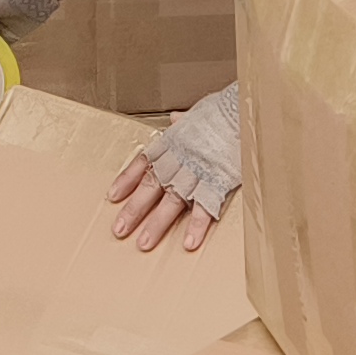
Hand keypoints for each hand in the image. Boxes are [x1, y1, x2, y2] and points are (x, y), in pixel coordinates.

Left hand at [109, 83, 240, 252]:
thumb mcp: (199, 112)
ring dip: (157, 223)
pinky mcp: (218, 181)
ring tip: (144, 243)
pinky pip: (204, 206)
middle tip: (119, 230)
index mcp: (173, 141)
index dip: (127, 180)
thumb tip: (176, 118)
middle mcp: (179, 158)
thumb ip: (185, 121)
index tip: (112, 196)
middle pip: (151, 186)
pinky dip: (196, 225)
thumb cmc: (223, 111)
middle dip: (134, 209)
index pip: (143, 162)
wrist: (243, 111)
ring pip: (172, 201)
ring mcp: (197, 171)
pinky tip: (188, 242)